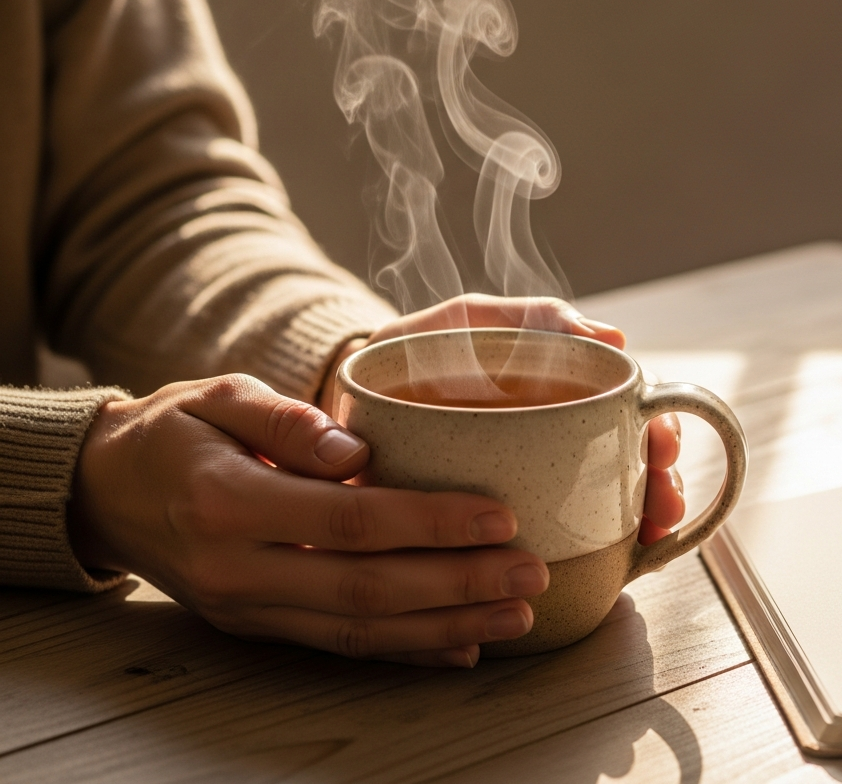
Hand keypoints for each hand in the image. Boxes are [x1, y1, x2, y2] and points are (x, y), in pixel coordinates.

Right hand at [70, 374, 549, 666]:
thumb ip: (287, 420)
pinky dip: (406, 651)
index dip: (431, 523)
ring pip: (360, 630)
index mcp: (228, 503)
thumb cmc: (174, 432)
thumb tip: (357, 448)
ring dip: (447, 626)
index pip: (350, 520)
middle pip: (367, 588)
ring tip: (517, 616)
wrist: (104, 493)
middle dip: (459, 585)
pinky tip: (462, 646)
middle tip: (532, 574)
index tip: (501, 516)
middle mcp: (237, 570)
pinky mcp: (257, 626)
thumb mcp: (219, 396)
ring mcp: (247, 608)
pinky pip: (340, 647)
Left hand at [317, 294, 684, 545]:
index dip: (659, 432)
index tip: (665, 451)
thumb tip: (611, 339)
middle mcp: (553, 445)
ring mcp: (530, 488)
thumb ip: (531, 318)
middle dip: (659, 489)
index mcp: (555, 397)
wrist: (342, 404)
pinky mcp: (491, 531)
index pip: (626, 415)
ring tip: (644, 543)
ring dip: (634, 528)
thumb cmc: (413, 353)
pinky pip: (550, 548)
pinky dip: (584, 561)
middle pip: (627, 469)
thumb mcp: (468, 321)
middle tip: (663, 510)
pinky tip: (603, 572)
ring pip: (601, 513)